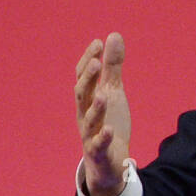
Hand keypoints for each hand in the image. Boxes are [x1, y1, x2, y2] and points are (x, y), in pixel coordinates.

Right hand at [75, 33, 131, 195]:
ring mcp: (90, 133)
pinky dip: (102, 137)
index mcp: (88, 98)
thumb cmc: (108, 121)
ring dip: (95, 107)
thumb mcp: (112, 91)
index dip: (88, 60)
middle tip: (95, 62)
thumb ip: (112, 66)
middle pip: (82, 94)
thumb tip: (113, 35)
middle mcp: (84, 114)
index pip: (84, 76)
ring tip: (103, 94)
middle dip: (87, 79)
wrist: (108, 161)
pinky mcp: (99, 151)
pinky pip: (98, 144)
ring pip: (89, 119)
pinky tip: (109, 129)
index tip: (98, 43)